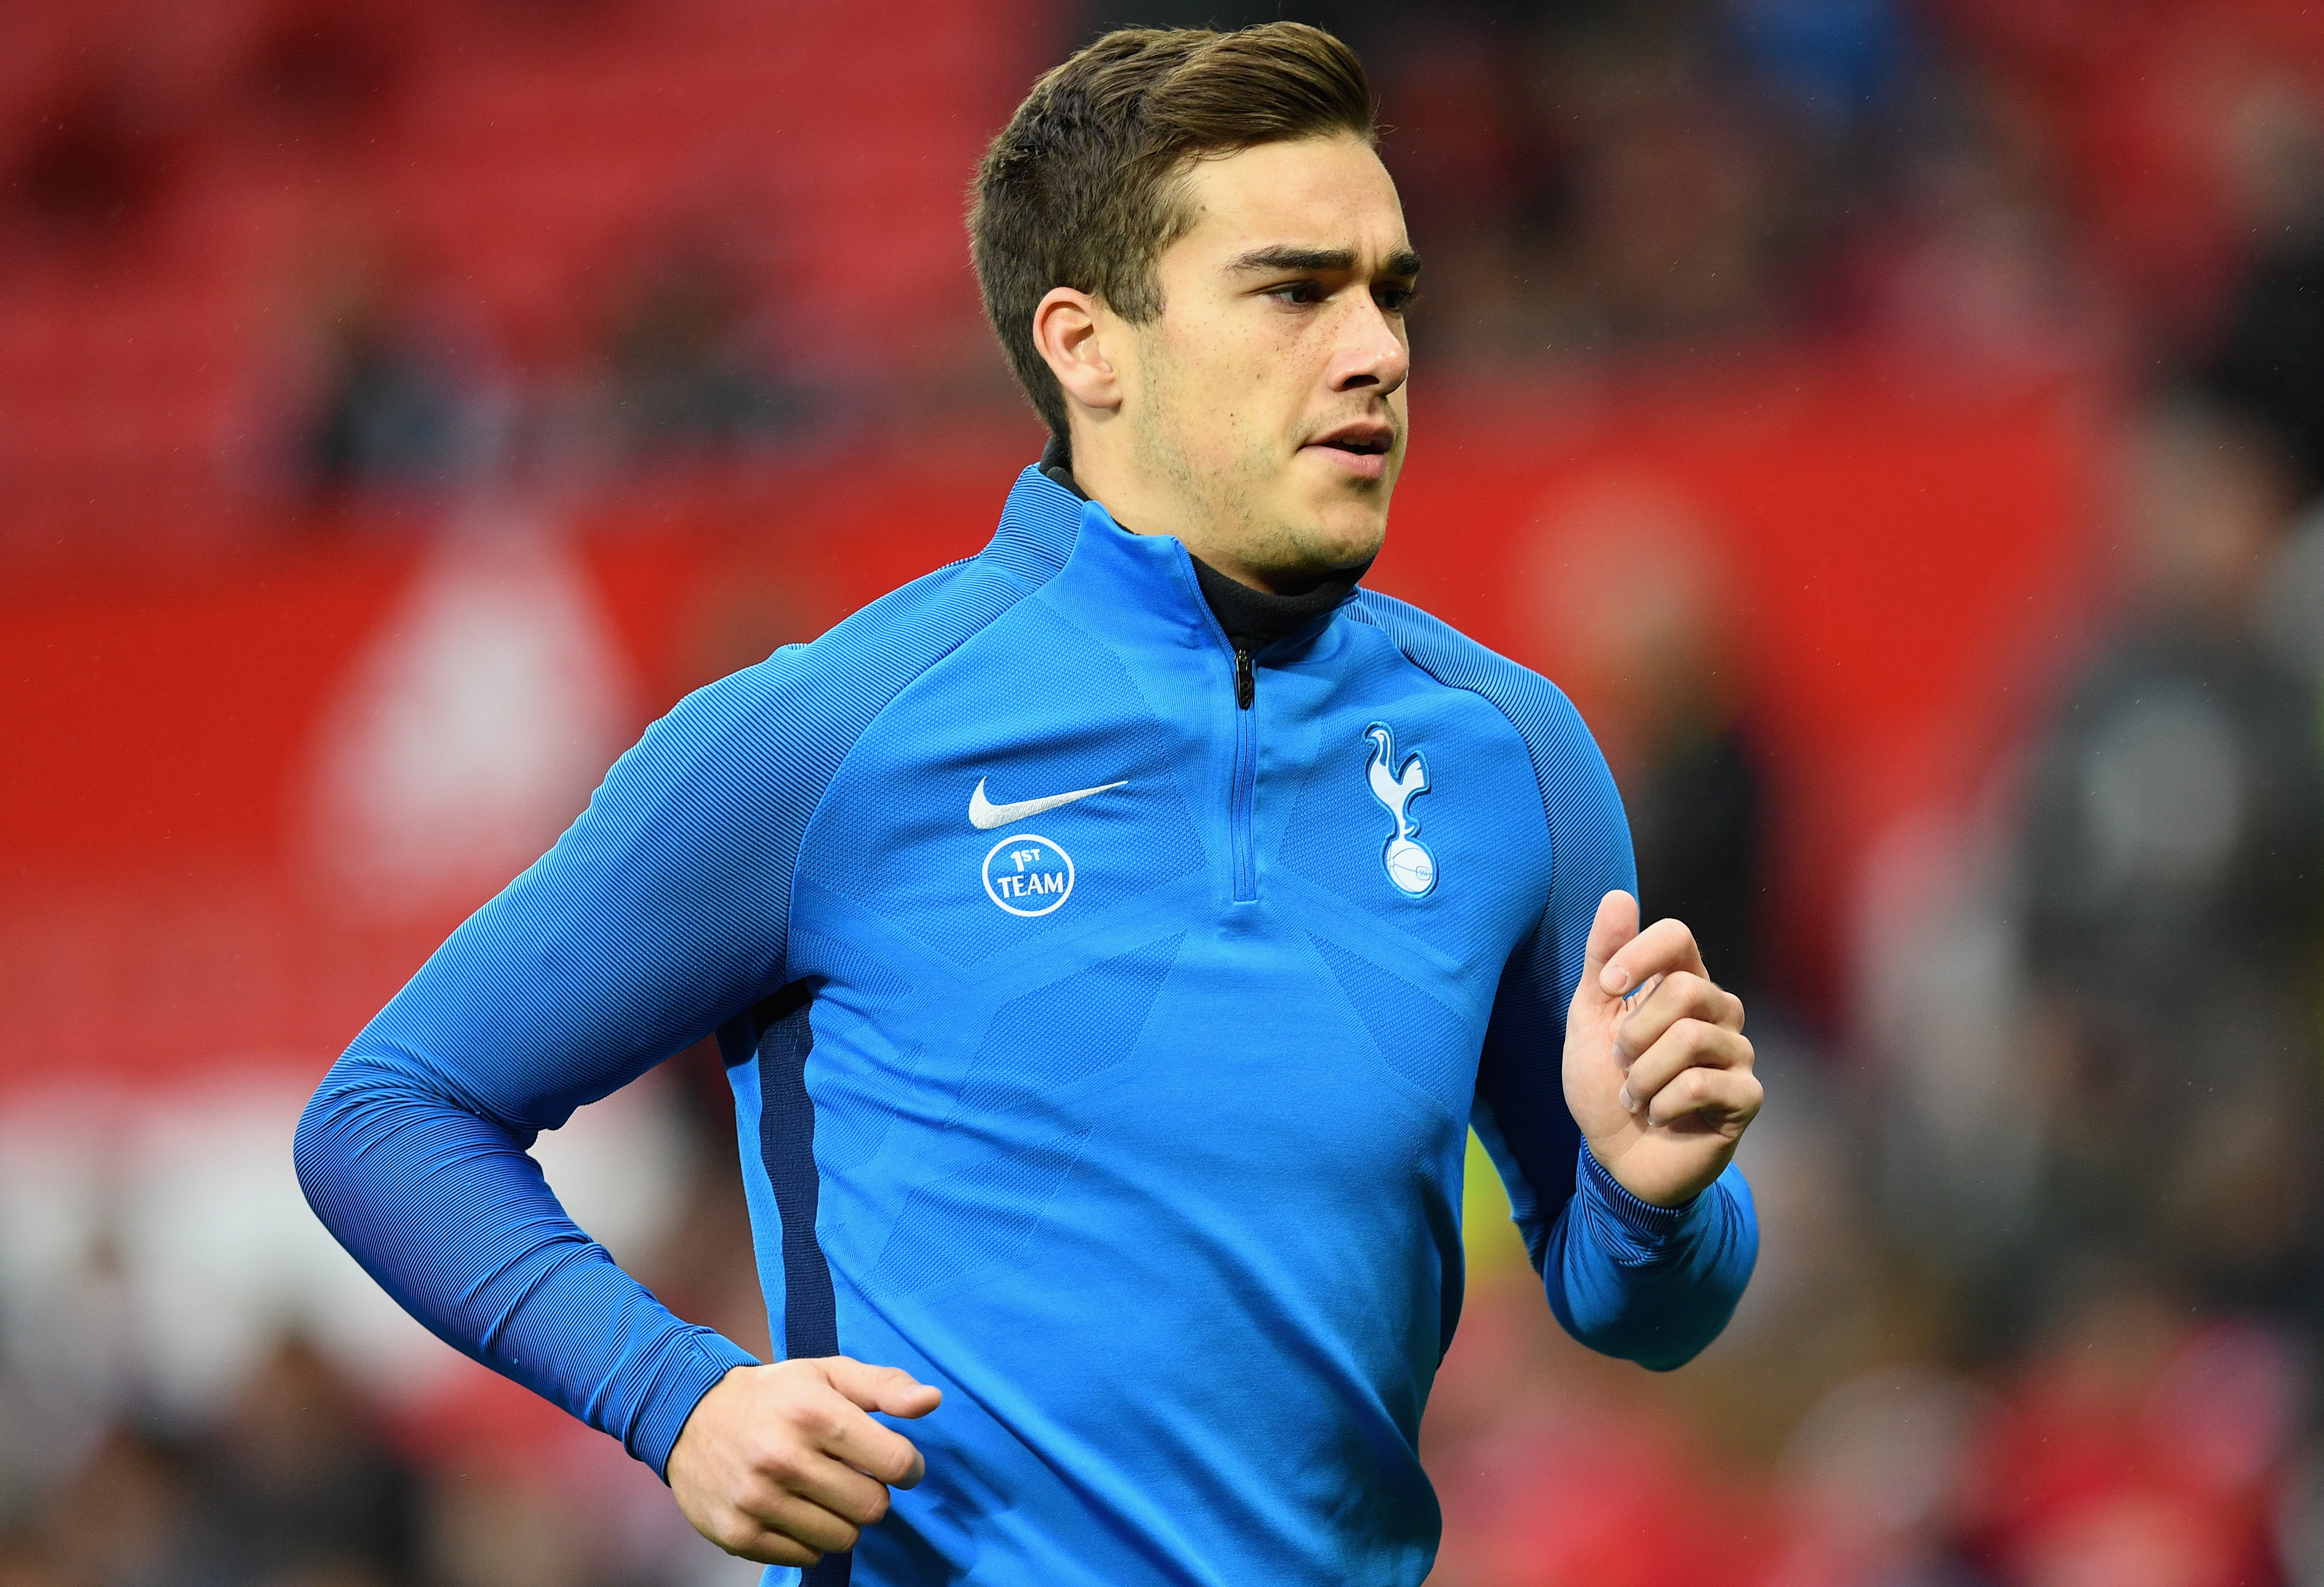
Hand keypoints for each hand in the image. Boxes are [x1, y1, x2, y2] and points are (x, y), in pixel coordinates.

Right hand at [666, 1356, 941, 1566]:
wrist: (689, 1417)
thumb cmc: (774, 1395)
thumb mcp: (829, 1374)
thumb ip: (886, 1386)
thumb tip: (932, 1401)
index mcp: (812, 1413)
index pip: (895, 1463)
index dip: (908, 1467)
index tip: (895, 1462)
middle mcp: (783, 1458)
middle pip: (873, 1508)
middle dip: (873, 1493)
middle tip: (852, 1475)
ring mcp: (758, 1500)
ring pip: (844, 1538)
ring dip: (843, 1518)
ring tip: (821, 1490)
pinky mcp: (739, 1534)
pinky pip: (807, 1557)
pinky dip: (810, 1537)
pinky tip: (794, 1507)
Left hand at [1563, 890, 1759, 1207]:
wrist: (1617, 1158)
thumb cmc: (1605, 1084)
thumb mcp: (1590, 1018)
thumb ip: (1602, 960)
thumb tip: (1618, 895)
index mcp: (1683, 984)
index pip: (1678, 935)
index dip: (1639, 954)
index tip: (1607, 988)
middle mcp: (1718, 1011)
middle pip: (1685, 989)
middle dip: (1634, 1033)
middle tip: (1620, 1063)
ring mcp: (1737, 1053)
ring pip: (1690, 1039)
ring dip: (1642, 1076)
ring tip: (1635, 1096)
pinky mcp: (1746, 1096)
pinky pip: (1702, 1084)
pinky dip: (1662, 1104)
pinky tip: (1658, 1117)